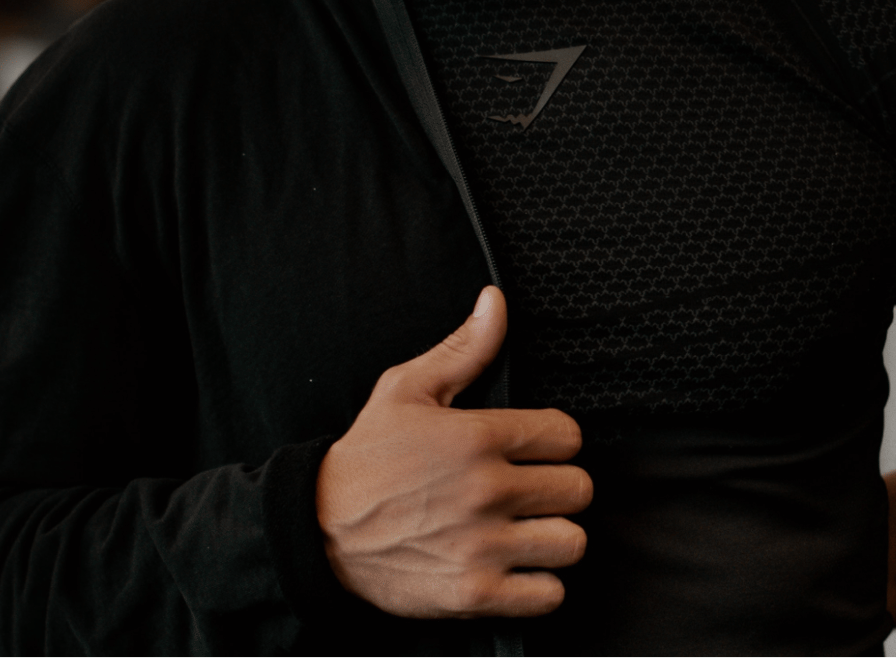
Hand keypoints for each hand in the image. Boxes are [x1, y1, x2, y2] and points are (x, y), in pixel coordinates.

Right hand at [317, 287, 591, 617]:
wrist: (316, 529)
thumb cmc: (365, 459)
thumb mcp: (405, 390)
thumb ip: (463, 349)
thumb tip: (497, 302)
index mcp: (477, 438)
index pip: (568, 436)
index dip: (552, 442)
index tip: (530, 452)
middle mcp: (487, 491)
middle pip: (579, 489)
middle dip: (556, 489)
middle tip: (525, 492)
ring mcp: (483, 546)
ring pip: (572, 541)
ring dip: (552, 537)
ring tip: (523, 531)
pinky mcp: (475, 593)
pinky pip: (549, 594)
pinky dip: (538, 585)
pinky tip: (514, 568)